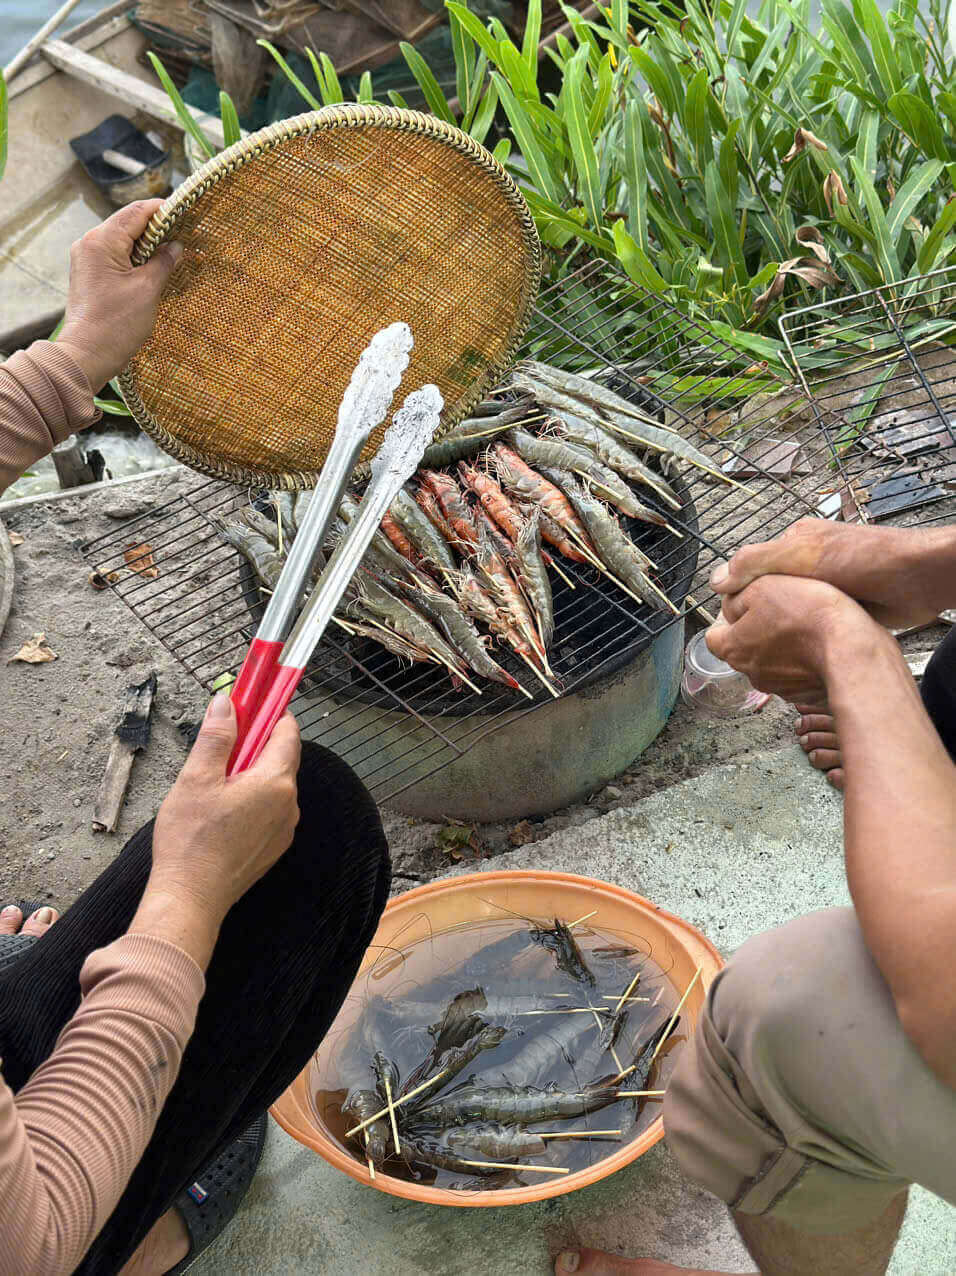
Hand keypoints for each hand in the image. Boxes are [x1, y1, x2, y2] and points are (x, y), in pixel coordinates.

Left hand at [57, 200, 181, 391]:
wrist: (87, 354)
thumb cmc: (116, 325)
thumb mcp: (147, 290)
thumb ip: (163, 262)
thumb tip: (176, 246)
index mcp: (102, 241)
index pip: (137, 212)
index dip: (163, 210)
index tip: (186, 213)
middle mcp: (90, 243)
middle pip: (128, 222)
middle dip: (156, 227)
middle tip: (185, 234)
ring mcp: (87, 258)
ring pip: (122, 239)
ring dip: (147, 243)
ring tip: (172, 252)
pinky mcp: (90, 273)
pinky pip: (116, 255)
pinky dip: (135, 257)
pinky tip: (153, 266)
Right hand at [150, 694, 300, 924]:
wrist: (191, 898)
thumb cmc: (191, 840)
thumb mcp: (197, 778)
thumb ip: (217, 737)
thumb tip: (227, 703)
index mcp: (276, 782)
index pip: (287, 733)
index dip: (271, 713)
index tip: (253, 702)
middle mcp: (289, 804)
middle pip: (281, 758)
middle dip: (255, 743)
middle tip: (224, 739)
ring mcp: (284, 828)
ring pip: (273, 784)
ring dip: (251, 772)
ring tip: (215, 779)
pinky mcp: (273, 847)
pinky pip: (269, 809)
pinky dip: (252, 798)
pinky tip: (221, 807)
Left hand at [705, 573, 887, 703]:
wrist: (852, 649)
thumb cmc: (809, 615)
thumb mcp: (762, 586)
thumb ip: (737, 595)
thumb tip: (730, 601)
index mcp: (734, 649)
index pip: (714, 635)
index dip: (726, 616)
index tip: (743, 602)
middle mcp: (751, 673)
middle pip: (743, 647)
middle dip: (755, 628)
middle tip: (779, 608)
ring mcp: (778, 686)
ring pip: (771, 659)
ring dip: (781, 643)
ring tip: (804, 623)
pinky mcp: (804, 691)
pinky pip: (796, 671)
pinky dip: (802, 658)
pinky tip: (818, 641)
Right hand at [710, 519, 941, 628]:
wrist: (916, 580)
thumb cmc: (862, 559)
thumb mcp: (798, 555)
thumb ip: (754, 563)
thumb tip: (715, 580)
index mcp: (795, 542)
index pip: (754, 568)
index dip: (741, 593)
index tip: (731, 618)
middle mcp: (810, 562)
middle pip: (772, 591)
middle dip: (763, 612)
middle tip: (752, 637)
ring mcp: (829, 585)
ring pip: (793, 609)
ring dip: (787, 624)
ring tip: (775, 645)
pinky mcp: (846, 605)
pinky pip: (816, 621)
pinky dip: (809, 631)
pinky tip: (804, 644)